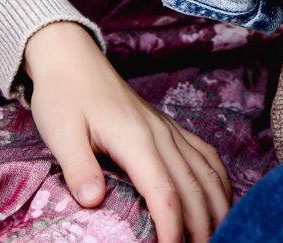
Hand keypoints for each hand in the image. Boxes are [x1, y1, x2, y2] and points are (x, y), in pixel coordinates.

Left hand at [21, 22, 230, 242]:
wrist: (72, 58)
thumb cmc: (63, 95)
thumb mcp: (60, 133)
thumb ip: (78, 167)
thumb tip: (93, 201)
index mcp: (136, 140)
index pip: (164, 193)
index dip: (172, 229)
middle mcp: (161, 135)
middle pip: (194, 189)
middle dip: (200, 227)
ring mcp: (168, 130)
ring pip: (206, 173)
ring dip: (216, 207)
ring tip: (218, 235)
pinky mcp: (168, 128)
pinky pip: (205, 154)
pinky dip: (219, 180)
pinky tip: (221, 197)